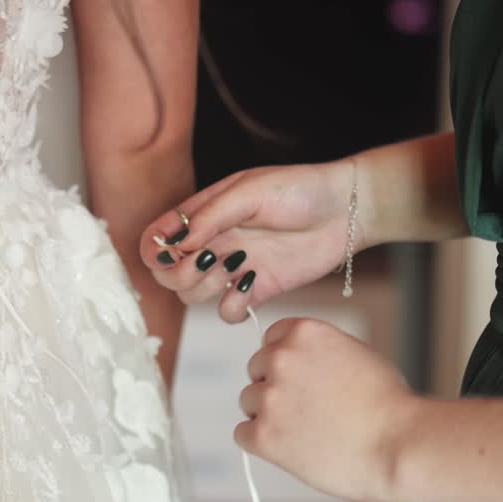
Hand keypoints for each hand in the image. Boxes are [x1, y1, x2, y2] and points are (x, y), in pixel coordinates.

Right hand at [140, 160, 362, 322]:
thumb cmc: (299, 189)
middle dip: (180, 273)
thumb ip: (210, 216)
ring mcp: (233, 268)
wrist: (346, 211)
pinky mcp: (256, 289)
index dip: (156, 251)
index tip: (174, 250)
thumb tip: (177, 243)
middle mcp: (212, 242)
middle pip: (168, 273)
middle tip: (210, 261)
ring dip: (206, 287)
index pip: (158, 238)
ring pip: (193, 295)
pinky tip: (252, 284)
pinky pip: (227, 312)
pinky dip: (233, 306)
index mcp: (203, 214)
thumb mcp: (249, 191)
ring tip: (237, 266)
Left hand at [236, 318, 417, 501]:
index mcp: (304, 332)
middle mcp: (281, 357)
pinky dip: (263, 443)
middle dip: (277, 387)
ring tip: (308, 430)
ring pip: (249, 402)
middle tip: (309, 410)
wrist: (398, 446)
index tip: (303, 380)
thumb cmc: (387, 406)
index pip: (271, 339)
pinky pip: (243, 434)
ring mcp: (269, 396)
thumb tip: (291, 364)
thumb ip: (316, 353)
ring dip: (270, 415)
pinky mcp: (262, 435)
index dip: (287, 361)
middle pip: (257, 370)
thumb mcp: (353, 355)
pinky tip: (293, 447)